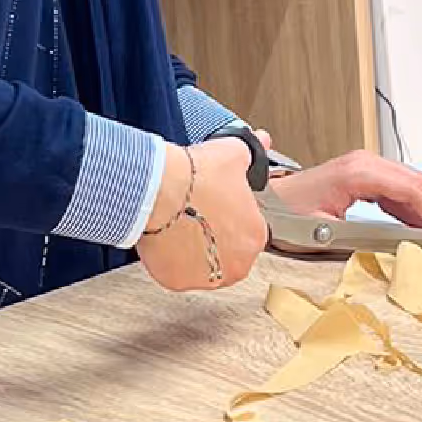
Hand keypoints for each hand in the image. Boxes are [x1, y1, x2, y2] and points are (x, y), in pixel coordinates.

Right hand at [138, 140, 267, 292]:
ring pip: (200, 266)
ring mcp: (205, 277)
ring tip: (178, 226)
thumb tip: (262, 140)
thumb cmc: (196, 176)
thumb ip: (252, 152)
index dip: (228, 218)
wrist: (158, 188)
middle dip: (212, 238)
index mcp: (255, 237)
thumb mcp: (233, 154)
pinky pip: (174, 272)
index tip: (213, 208)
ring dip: (192, 251)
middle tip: (195, 216)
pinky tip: (165, 237)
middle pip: (225, 253)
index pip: (245, 232)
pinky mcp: (176, 281)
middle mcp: (236, 264)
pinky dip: (169, 259)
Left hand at [271, 150, 421, 240]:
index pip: (412, 189)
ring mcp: (366, 168)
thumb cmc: (287, 216)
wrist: (264, 204)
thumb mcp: (325, 233)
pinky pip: (399, 191)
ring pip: (413, 185)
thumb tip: (402, 246)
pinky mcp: (364, 178)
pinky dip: (416, 209)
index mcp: (359, 172)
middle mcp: (367, 163)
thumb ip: (365, 237)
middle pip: (419, 183)